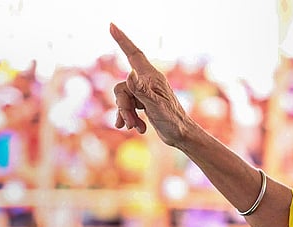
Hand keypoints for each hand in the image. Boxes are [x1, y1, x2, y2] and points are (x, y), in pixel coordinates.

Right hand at [109, 23, 191, 144]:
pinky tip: (137, 129)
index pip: (133, 53)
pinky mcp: (143, 103)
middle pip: (122, 87)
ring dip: (127, 115)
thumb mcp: (156, 106)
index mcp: (151, 77)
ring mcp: (144, 92)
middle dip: (122, 106)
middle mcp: (147, 81)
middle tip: (130, 122)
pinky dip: (128, 118)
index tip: (111, 25)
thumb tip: (129, 73)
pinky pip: (127, 107)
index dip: (122, 39)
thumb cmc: (172, 121)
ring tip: (136, 127)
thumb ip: (142, 90)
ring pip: (123, 98)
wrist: (181, 136)